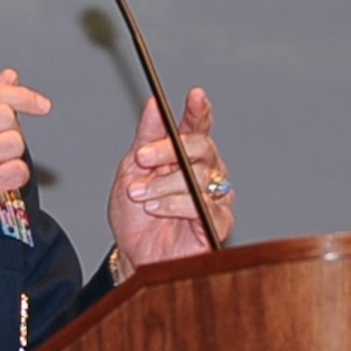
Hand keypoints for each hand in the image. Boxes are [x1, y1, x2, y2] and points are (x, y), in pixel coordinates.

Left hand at [107, 87, 231, 274]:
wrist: (132, 254)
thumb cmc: (136, 215)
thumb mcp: (132, 169)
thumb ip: (147, 136)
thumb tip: (155, 104)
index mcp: (186, 155)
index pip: (198, 126)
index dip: (199, 111)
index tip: (196, 96)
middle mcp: (205, 172)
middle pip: (201, 147)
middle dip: (168, 150)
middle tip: (142, 158)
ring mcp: (214, 197)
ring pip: (199, 176)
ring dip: (163, 184)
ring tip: (140, 195)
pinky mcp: (218, 223)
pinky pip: (204, 206)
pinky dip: (175, 205)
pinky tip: (157, 209)